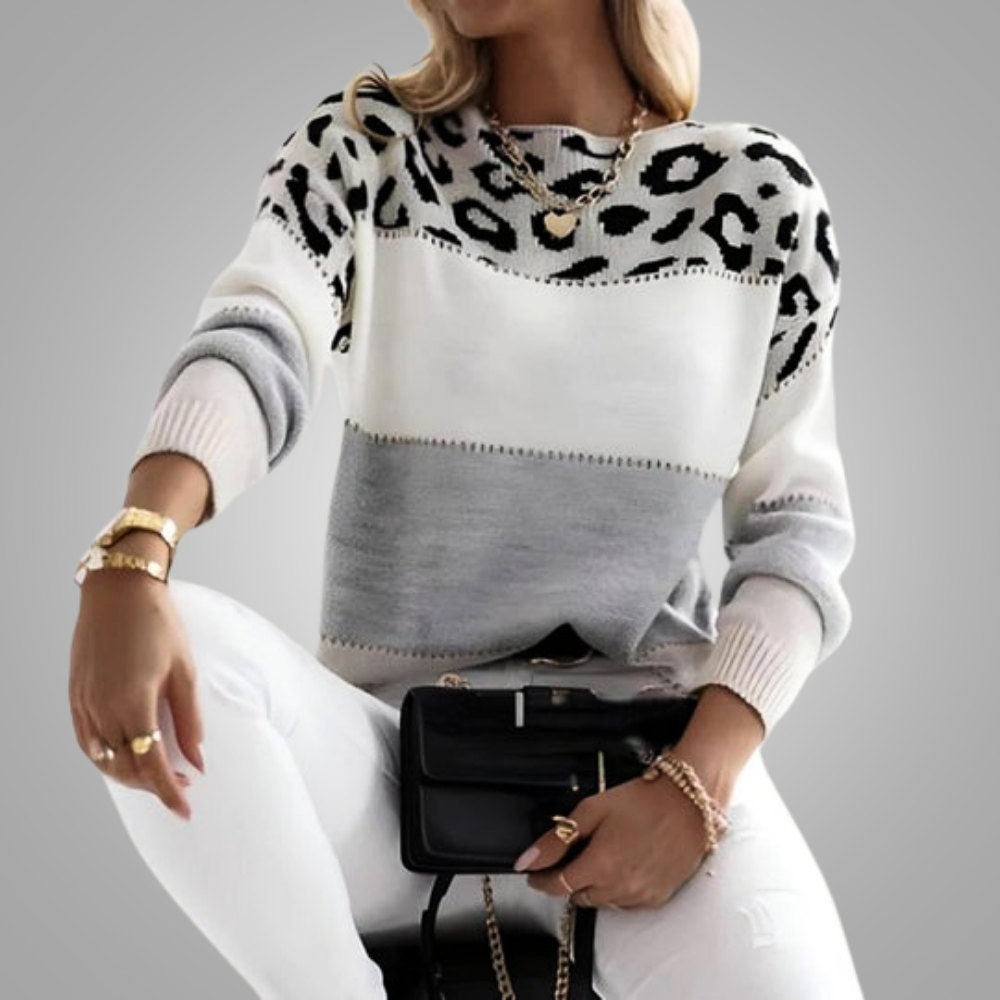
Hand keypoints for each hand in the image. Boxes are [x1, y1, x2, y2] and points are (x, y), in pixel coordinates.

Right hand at [69, 569, 204, 820]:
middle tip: (180, 787)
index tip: (186, 810)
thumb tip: (198, 760)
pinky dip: (105, 758)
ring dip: (128, 775)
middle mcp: (102, 709)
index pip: (151, 765)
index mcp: (134, 704)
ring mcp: (83, 703)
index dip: (168, 793)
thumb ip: (190, 719)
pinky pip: (87, 741)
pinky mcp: (75, 695)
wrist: (119, 590)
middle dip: (152, 786)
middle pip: (125, 768)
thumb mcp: (185, 670)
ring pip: (102, 760)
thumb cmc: (159, 624)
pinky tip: (124, 756)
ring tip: (156, 776)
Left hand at [513, 773, 714, 909]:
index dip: (541, 880)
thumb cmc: (644, 800)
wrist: (689, 803)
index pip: (557, 886)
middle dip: (569, 879)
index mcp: (600, 866)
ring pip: (602, 902)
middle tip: (572, 857)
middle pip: (579, 896)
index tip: (534, 873)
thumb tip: (527, 860)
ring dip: (593, 886)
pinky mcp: (657, 897)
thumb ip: (557, 839)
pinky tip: (623, 865)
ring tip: (601, 856)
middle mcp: (619, 888)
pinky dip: (617, 889)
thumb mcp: (592, 810)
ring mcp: (640, 896)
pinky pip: (626, 903)